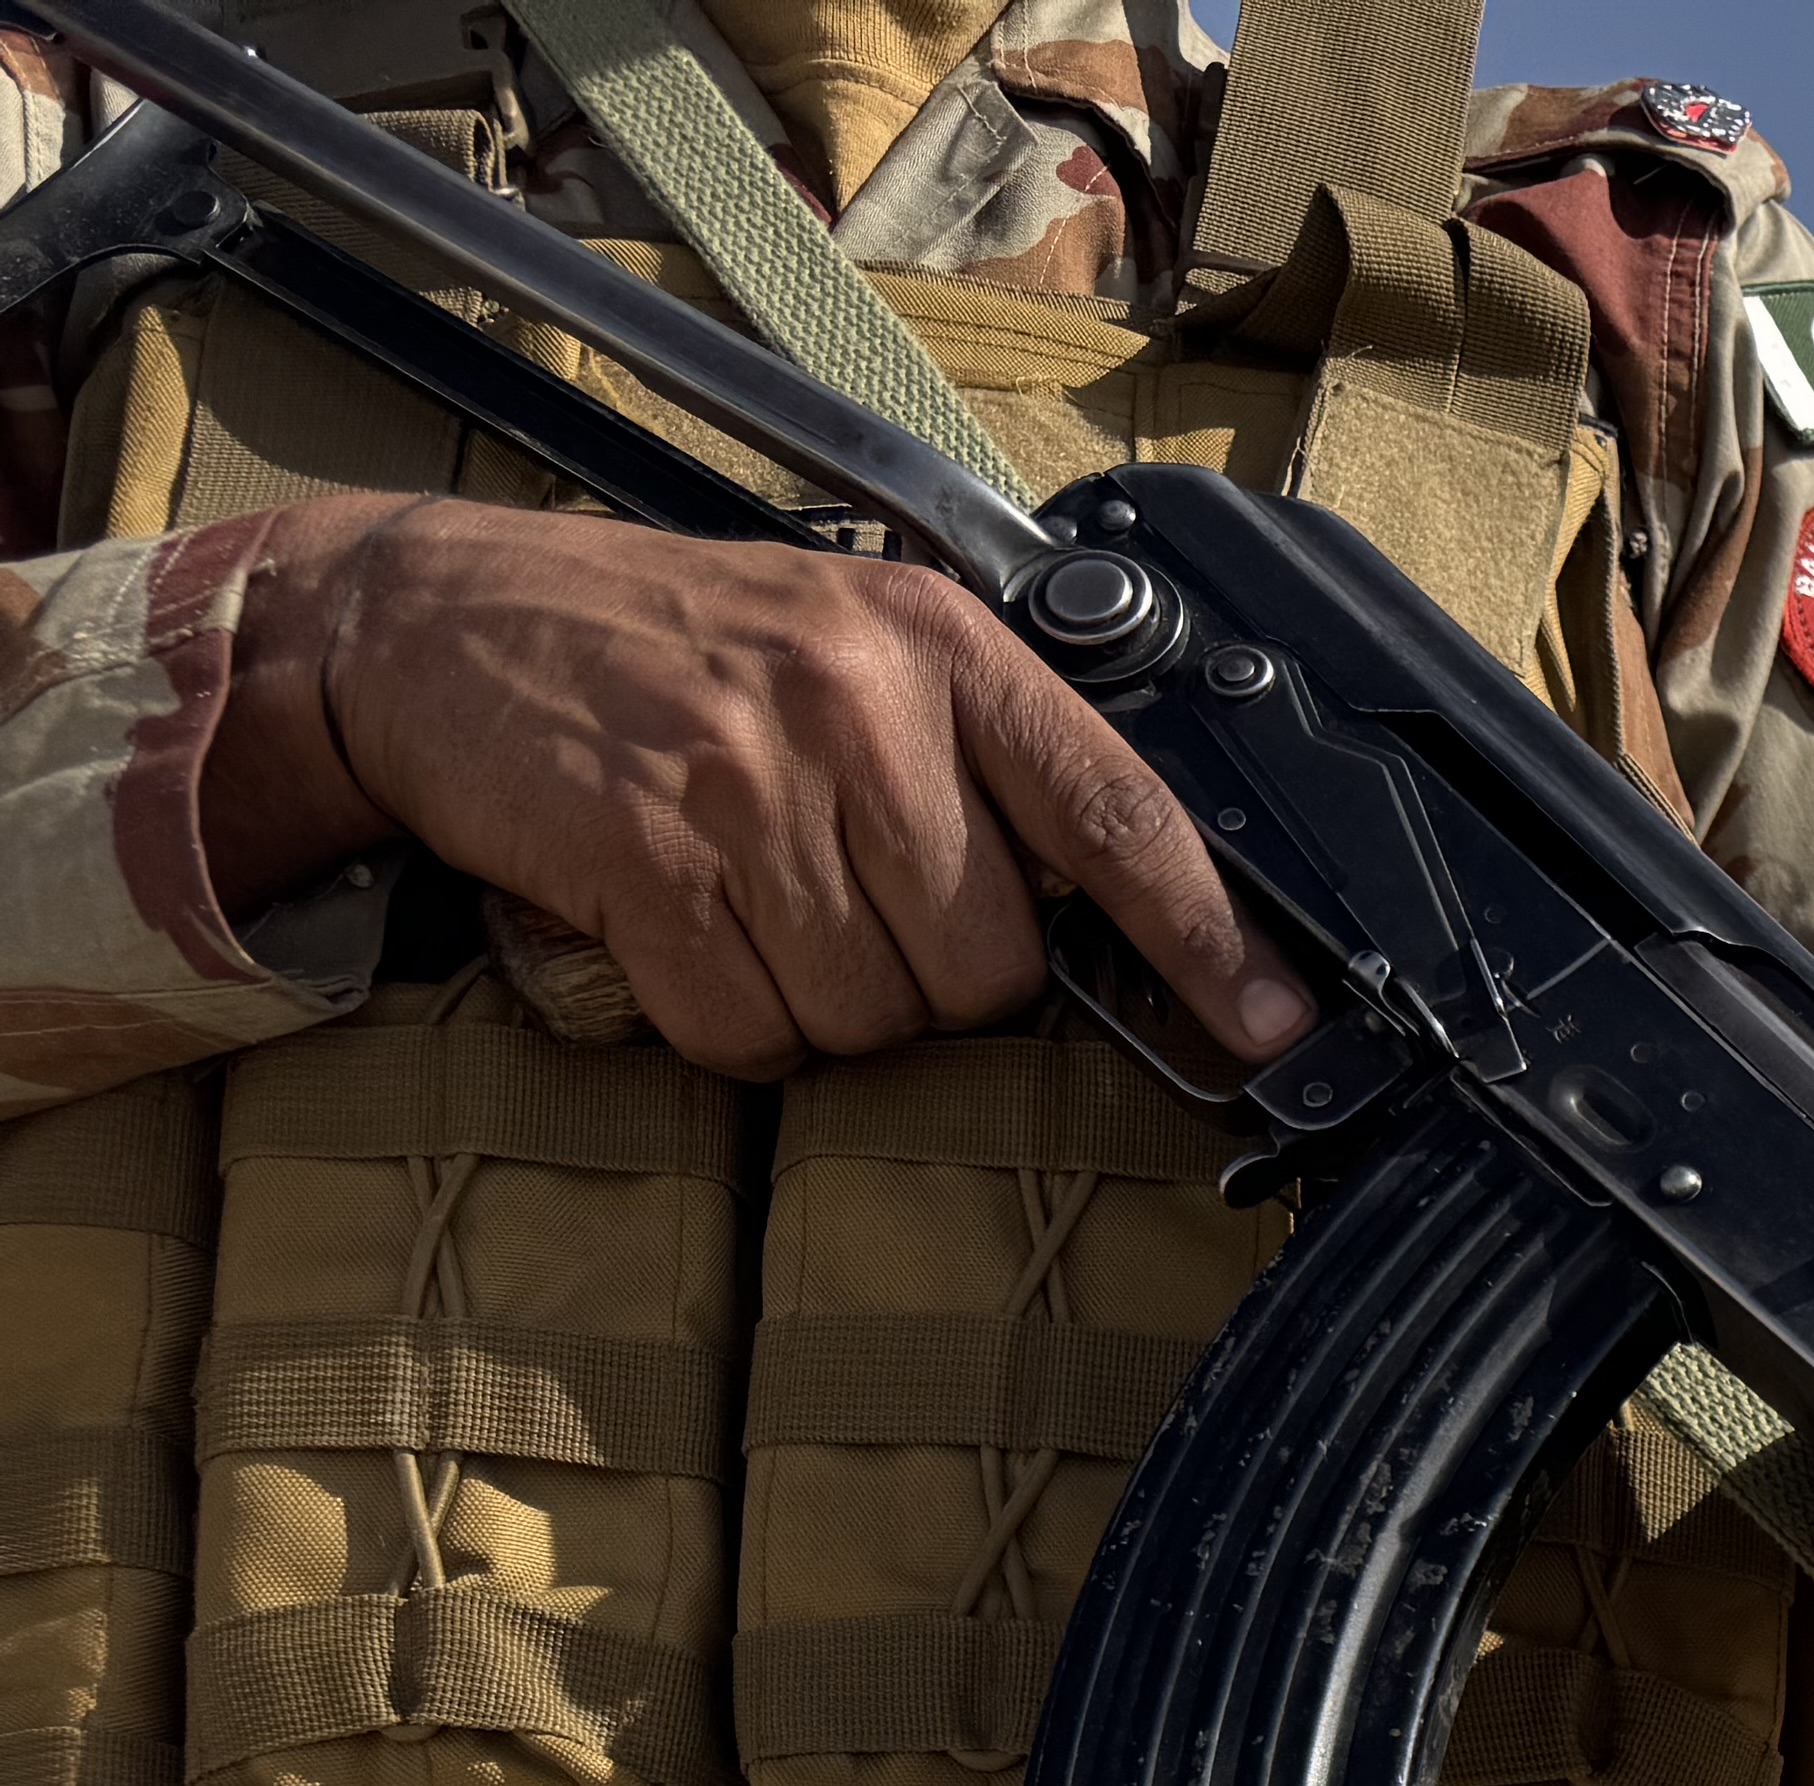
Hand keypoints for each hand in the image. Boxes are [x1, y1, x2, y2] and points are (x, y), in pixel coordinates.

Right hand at [204, 494, 1310, 1080]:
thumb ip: (986, 761)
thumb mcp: (853, 649)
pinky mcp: (649, 857)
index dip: (1211, 940)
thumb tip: (1116, 918)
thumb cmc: (675, 651)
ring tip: (745, 900)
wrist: (434, 622)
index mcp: (938, 646)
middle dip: (924, 979)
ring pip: (873, 1017)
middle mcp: (859, 702)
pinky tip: (677, 932)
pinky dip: (721, 1020)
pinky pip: (751, 1033)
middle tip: (833, 899)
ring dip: (815, 1004)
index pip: (1121, 814)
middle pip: (989, 969)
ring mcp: (749, 779)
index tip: (1277, 1027)